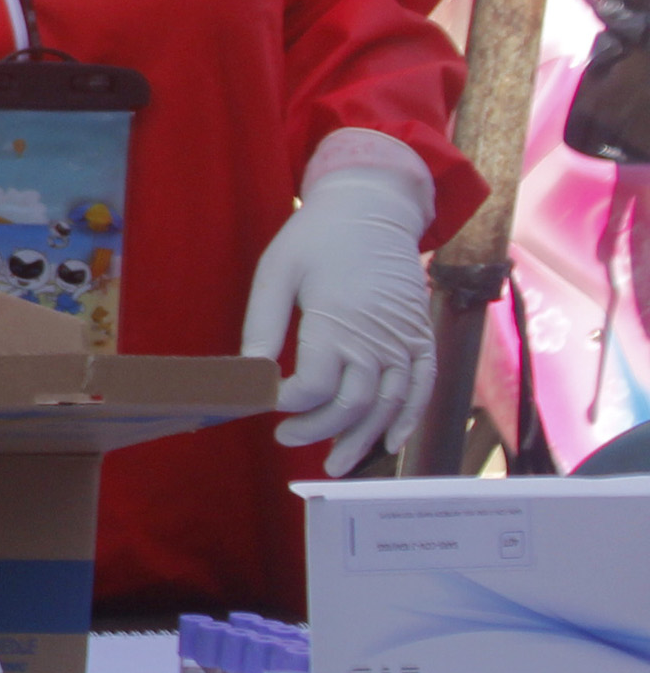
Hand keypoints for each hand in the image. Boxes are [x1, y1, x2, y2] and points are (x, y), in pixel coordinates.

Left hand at [245, 135, 438, 476]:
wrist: (372, 209)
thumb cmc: (316, 239)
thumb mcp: (276, 272)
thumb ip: (263, 325)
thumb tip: (250, 374)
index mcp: (338, 320)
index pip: (316, 385)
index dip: (291, 404)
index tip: (268, 403)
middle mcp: (379, 337)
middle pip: (353, 404)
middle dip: (318, 429)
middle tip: (284, 440)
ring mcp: (406, 340)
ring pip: (388, 405)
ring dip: (362, 439)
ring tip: (332, 464)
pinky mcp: (422, 339)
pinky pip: (422, 388)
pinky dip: (408, 419)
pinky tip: (389, 445)